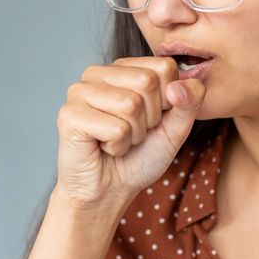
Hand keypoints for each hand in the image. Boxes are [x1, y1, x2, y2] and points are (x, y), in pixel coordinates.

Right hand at [55, 56, 205, 209]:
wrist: (109, 191)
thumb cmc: (140, 157)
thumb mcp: (176, 128)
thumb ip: (190, 101)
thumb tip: (178, 86)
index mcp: (123, 68)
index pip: (165, 67)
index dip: (168, 101)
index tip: (150, 119)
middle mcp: (98, 73)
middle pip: (147, 82)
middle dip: (149, 119)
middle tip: (131, 132)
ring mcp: (80, 91)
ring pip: (130, 104)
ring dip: (133, 135)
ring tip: (116, 140)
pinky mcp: (69, 114)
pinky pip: (115, 128)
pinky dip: (118, 147)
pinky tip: (102, 148)